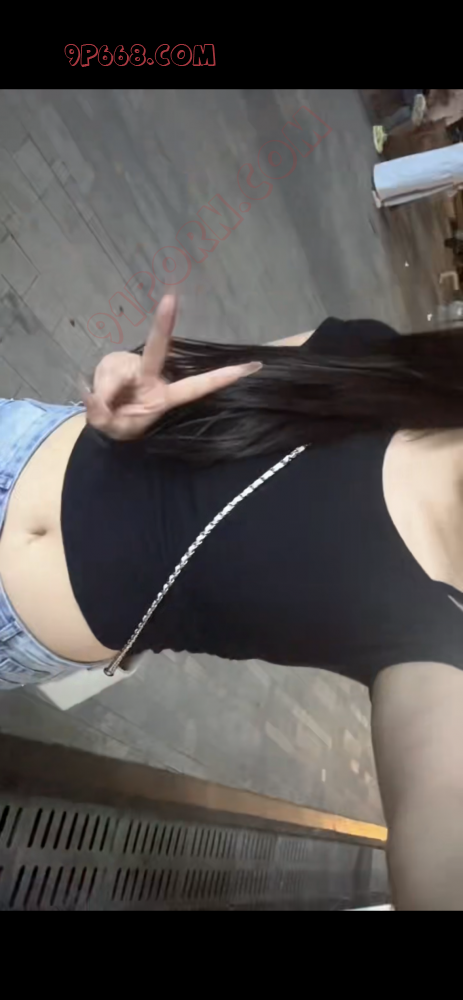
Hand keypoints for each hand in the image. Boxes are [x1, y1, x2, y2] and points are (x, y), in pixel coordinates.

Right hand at [84, 294, 261, 440]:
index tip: (245, 367)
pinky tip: (95, 396)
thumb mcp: (113, 428)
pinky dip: (94, 390)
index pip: (194, 387)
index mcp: (163, 396)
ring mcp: (132, 365)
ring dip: (103, 391)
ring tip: (100, 407)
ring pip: (114, 373)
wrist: (103, 417)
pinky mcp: (115, 362)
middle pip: (157, 349)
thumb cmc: (120, 424)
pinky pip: (102, 374)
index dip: (219, 378)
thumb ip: (104, 415)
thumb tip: (97, 398)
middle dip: (163, 323)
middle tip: (170, 298)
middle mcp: (152, 376)